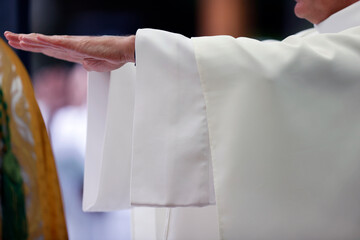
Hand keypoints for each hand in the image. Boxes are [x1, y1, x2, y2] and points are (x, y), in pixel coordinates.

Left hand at [4, 31, 135, 71]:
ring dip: (30, 40)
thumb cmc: (114, 56)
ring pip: (47, 42)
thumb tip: (84, 65)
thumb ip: (89, 65)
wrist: (124, 51)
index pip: (50, 49)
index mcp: (74, 51)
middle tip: (9, 37)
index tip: (22, 44)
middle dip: (26, 41)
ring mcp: (74, 44)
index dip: (35, 47)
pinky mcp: (79, 45)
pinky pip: (60, 43)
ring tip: (15, 37)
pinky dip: (46, 40)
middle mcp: (71, 46)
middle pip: (44, 44)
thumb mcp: (98, 66)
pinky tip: (35, 38)